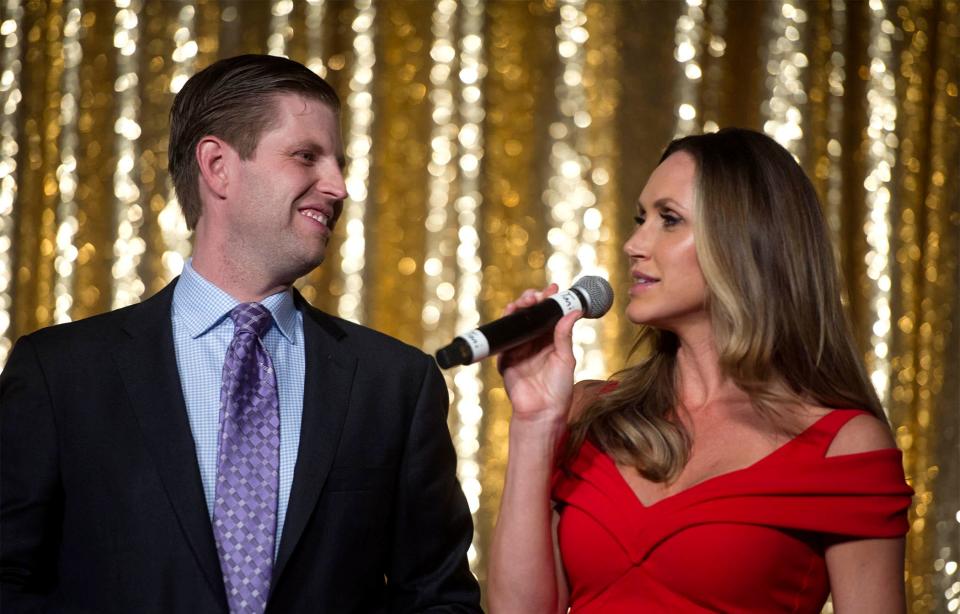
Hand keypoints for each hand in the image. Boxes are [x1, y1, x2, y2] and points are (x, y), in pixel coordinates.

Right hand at [497, 284, 581, 425]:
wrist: (542, 412)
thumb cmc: (559, 389)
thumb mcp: (565, 359)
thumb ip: (564, 335)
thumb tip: (574, 311)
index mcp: (551, 341)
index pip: (550, 315)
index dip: (550, 301)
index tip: (554, 288)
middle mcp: (535, 342)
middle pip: (531, 315)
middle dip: (532, 301)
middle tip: (536, 295)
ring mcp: (519, 349)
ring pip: (516, 322)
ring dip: (518, 308)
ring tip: (525, 301)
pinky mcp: (506, 357)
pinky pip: (503, 337)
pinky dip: (505, 324)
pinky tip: (509, 314)